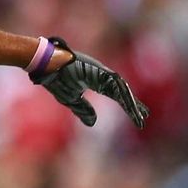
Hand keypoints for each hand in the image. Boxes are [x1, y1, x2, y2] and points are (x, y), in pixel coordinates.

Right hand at [33, 37, 148, 128]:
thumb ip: (83, 110)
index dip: (126, 105)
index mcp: (96, 81)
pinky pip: (116, 84)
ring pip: (121, 88)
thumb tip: (94, 123)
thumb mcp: (71, 99)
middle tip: (143, 118)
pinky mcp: (99, 70)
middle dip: (133, 105)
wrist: (44, 63)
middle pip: (122, 91)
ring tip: (139, 116)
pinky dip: (123, 95)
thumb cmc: (55, 78)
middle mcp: (102, 75)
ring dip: (131, 103)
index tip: (136, 116)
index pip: (115, 94)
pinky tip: (130, 106)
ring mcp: (102, 71)